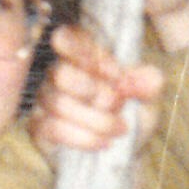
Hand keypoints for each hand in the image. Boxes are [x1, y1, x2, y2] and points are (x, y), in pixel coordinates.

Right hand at [33, 24, 163, 159]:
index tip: (115, 74)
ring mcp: (46, 100)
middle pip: (60, 74)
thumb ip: (149, 82)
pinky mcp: (40, 127)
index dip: (85, 53)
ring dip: (95, 120)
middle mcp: (60, 73)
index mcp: (84, 55)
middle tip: (117, 104)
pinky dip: (82, 138)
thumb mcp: (149, 98)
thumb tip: (140, 79)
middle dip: (94, 93)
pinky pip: (51, 128)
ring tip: (119, 128)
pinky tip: (103, 142)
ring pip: (58, 104)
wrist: (126, 152)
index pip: (65, 36)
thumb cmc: (133, 116)